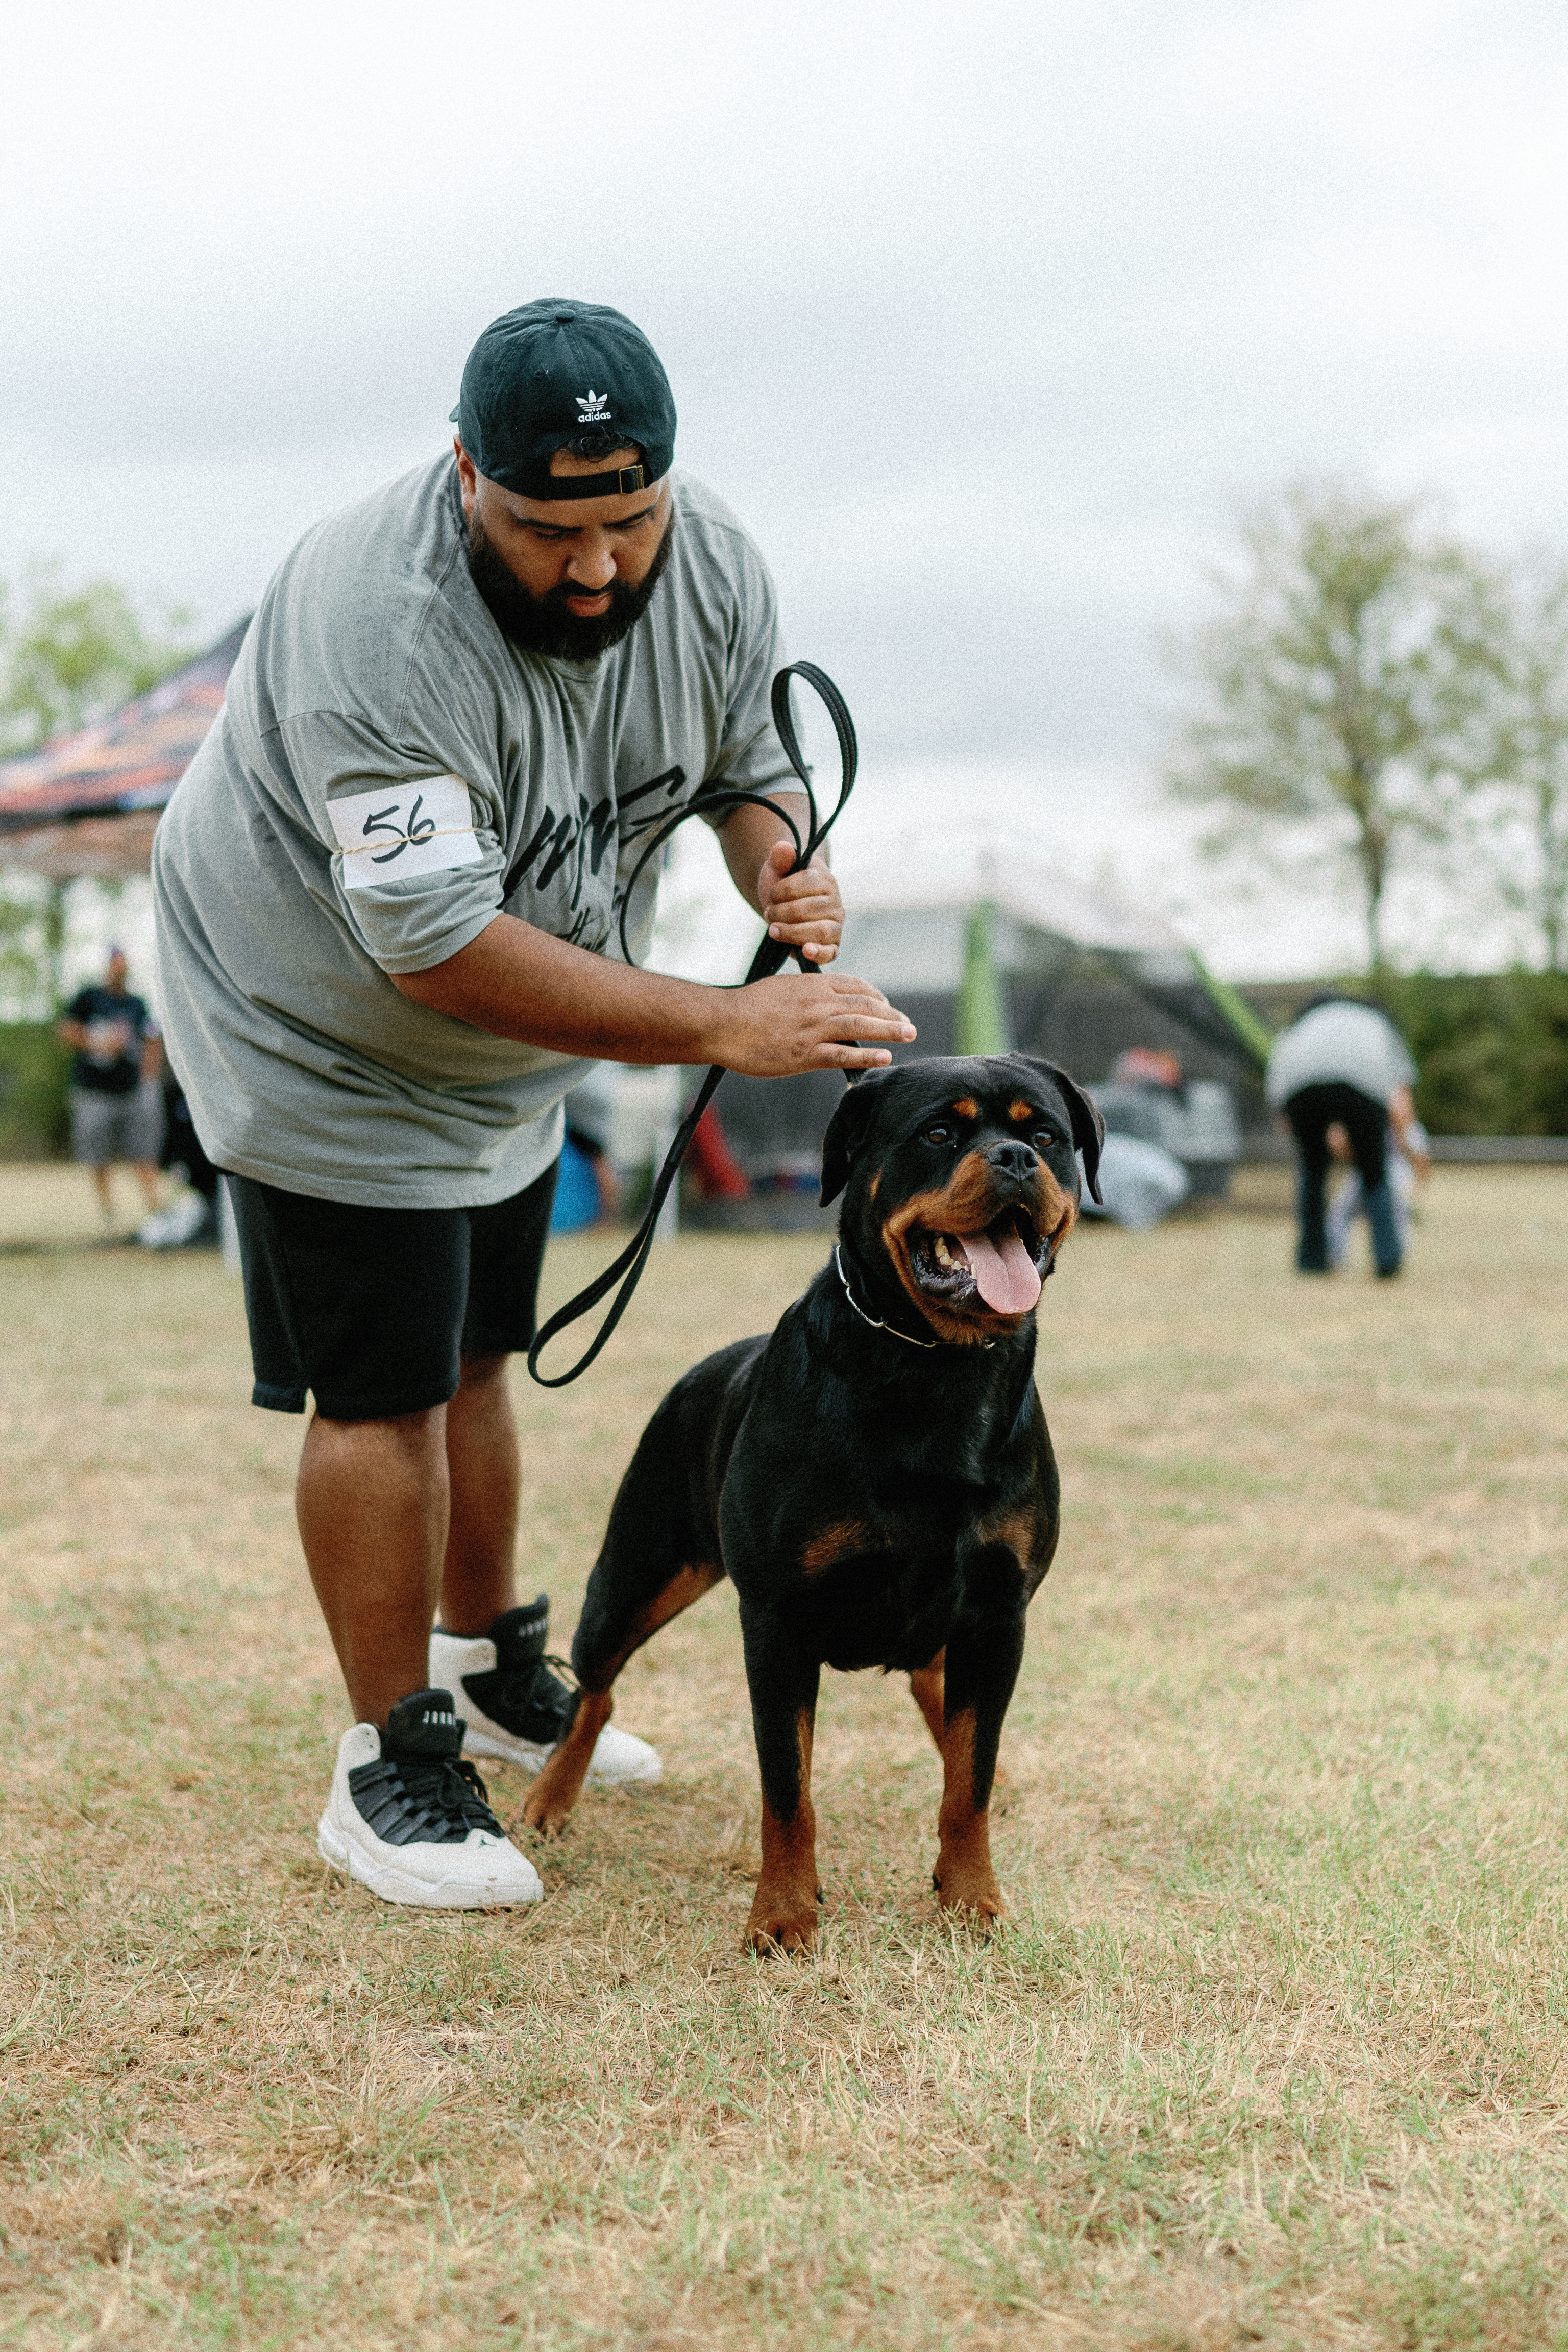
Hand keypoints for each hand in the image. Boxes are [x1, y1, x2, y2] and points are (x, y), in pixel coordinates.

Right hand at [706, 970, 914, 1075]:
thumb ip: (804, 992)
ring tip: (908, 1034)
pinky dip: (866, 1056)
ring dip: (889, 1031)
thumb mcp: (780, 988)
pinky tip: (884, 1057)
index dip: (876, 996)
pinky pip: (842, 1054)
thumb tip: (820, 999)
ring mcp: (812, 1029)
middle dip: (890, 1015)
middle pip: (865, 1005)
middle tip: (908, 1024)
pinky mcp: (804, 1054)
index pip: (855, 986)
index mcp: (811, 985)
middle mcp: (817, 1003)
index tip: (887, 1006)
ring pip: (860, 1026)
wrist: (722, 1023)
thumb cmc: (745, 1007)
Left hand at [757, 842, 842, 965]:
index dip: (783, 890)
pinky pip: (830, 952)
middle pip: (811, 909)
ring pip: (820, 931)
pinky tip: (805, 951)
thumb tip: (783, 847)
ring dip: (792, 932)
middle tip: (768, 914)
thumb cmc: (780, 886)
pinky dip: (818, 952)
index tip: (771, 894)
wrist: (781, 908)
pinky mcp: (831, 946)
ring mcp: (835, 925)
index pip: (808, 882)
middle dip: (782, 912)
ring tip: (773, 930)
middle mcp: (835, 902)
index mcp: (824, 879)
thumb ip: (780, 857)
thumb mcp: (776, 868)